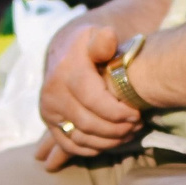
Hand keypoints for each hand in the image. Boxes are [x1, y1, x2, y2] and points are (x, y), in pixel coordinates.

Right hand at [35, 17, 143, 168]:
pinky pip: (70, 145)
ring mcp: (48, 110)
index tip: (137, 114)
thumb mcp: (96, 36)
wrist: (64, 53)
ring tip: (129, 133)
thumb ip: (103, 40)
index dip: (117, 112)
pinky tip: (111, 141)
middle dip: (117, 129)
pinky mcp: (48, 123)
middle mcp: (52, 93)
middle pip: (89, 123)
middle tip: (137, 125)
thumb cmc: (89, 45)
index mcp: (66, 71)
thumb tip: (109, 37)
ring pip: (81, 138)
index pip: (93, 100)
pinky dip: (93, 148)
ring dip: (109, 141)